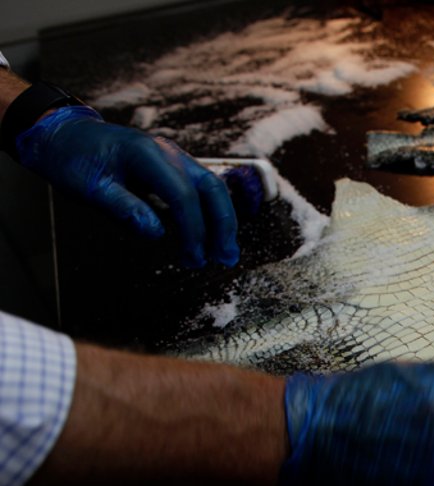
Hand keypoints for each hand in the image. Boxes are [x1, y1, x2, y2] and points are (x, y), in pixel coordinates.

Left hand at [15, 105, 238, 267]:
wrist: (64, 135)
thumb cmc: (73, 160)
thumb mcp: (90, 188)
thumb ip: (123, 209)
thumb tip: (156, 233)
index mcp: (146, 154)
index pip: (183, 195)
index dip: (193, 230)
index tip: (194, 257)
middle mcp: (167, 152)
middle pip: (212, 187)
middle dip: (223, 224)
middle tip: (226, 258)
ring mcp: (173, 157)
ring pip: (212, 187)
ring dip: (222, 220)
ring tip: (224, 253)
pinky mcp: (172, 167)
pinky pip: (200, 189)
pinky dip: (209, 213)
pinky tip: (209, 236)